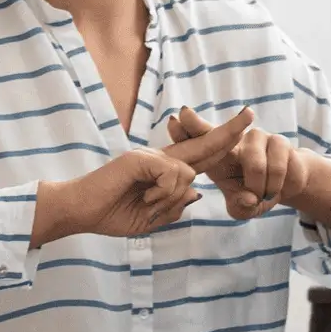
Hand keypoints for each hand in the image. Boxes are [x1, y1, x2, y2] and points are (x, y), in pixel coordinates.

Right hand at [31, 109, 254, 245]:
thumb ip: (175, 206)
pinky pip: (172, 174)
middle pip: (204, 144)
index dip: (223, 143)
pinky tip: (145, 200)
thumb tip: (196, 191)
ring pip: (189, 172)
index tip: (245, 128)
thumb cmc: (111, 215)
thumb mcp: (152, 219)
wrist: (79, 212)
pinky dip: (163, 193)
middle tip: (251, 113)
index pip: (202, 155)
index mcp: (166, 172)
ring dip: (172, 198)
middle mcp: (161, 158)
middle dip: (229, 131)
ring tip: (148, 206)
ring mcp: (151, 156)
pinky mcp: (140, 159)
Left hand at [164, 105, 313, 220]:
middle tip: (182, 113)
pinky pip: (277, 169)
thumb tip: (249, 199)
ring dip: (261, 189)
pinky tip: (276, 189)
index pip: (200, 139)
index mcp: (218, 155)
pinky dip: (276, 187)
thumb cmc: (255, 193)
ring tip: (261, 196)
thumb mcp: (242, 206)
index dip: (187, 129)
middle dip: (196, 124)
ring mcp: (258, 138)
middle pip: (216, 131)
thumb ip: (240, 205)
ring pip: (255, 166)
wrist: (287, 185)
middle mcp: (235, 141)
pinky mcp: (280, 141)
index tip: (175, 117)